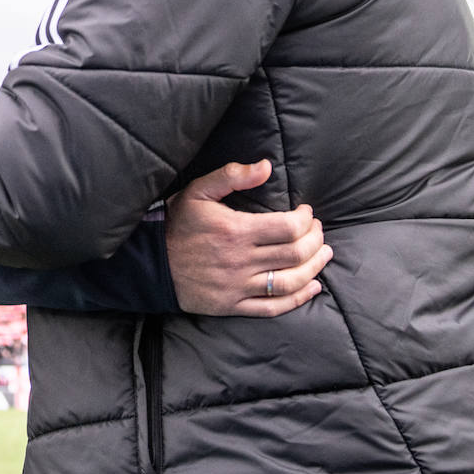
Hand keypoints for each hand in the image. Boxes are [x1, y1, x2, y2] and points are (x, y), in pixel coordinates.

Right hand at [166, 160, 330, 317]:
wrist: (150, 263)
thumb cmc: (176, 223)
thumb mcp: (199, 190)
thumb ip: (232, 175)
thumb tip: (266, 166)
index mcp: (235, 230)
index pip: (288, 227)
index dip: (306, 220)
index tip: (306, 213)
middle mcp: (240, 260)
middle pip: (295, 253)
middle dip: (315, 240)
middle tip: (318, 230)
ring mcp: (237, 286)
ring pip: (289, 281)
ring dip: (314, 268)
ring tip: (324, 254)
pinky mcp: (232, 305)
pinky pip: (272, 307)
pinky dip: (298, 299)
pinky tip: (312, 287)